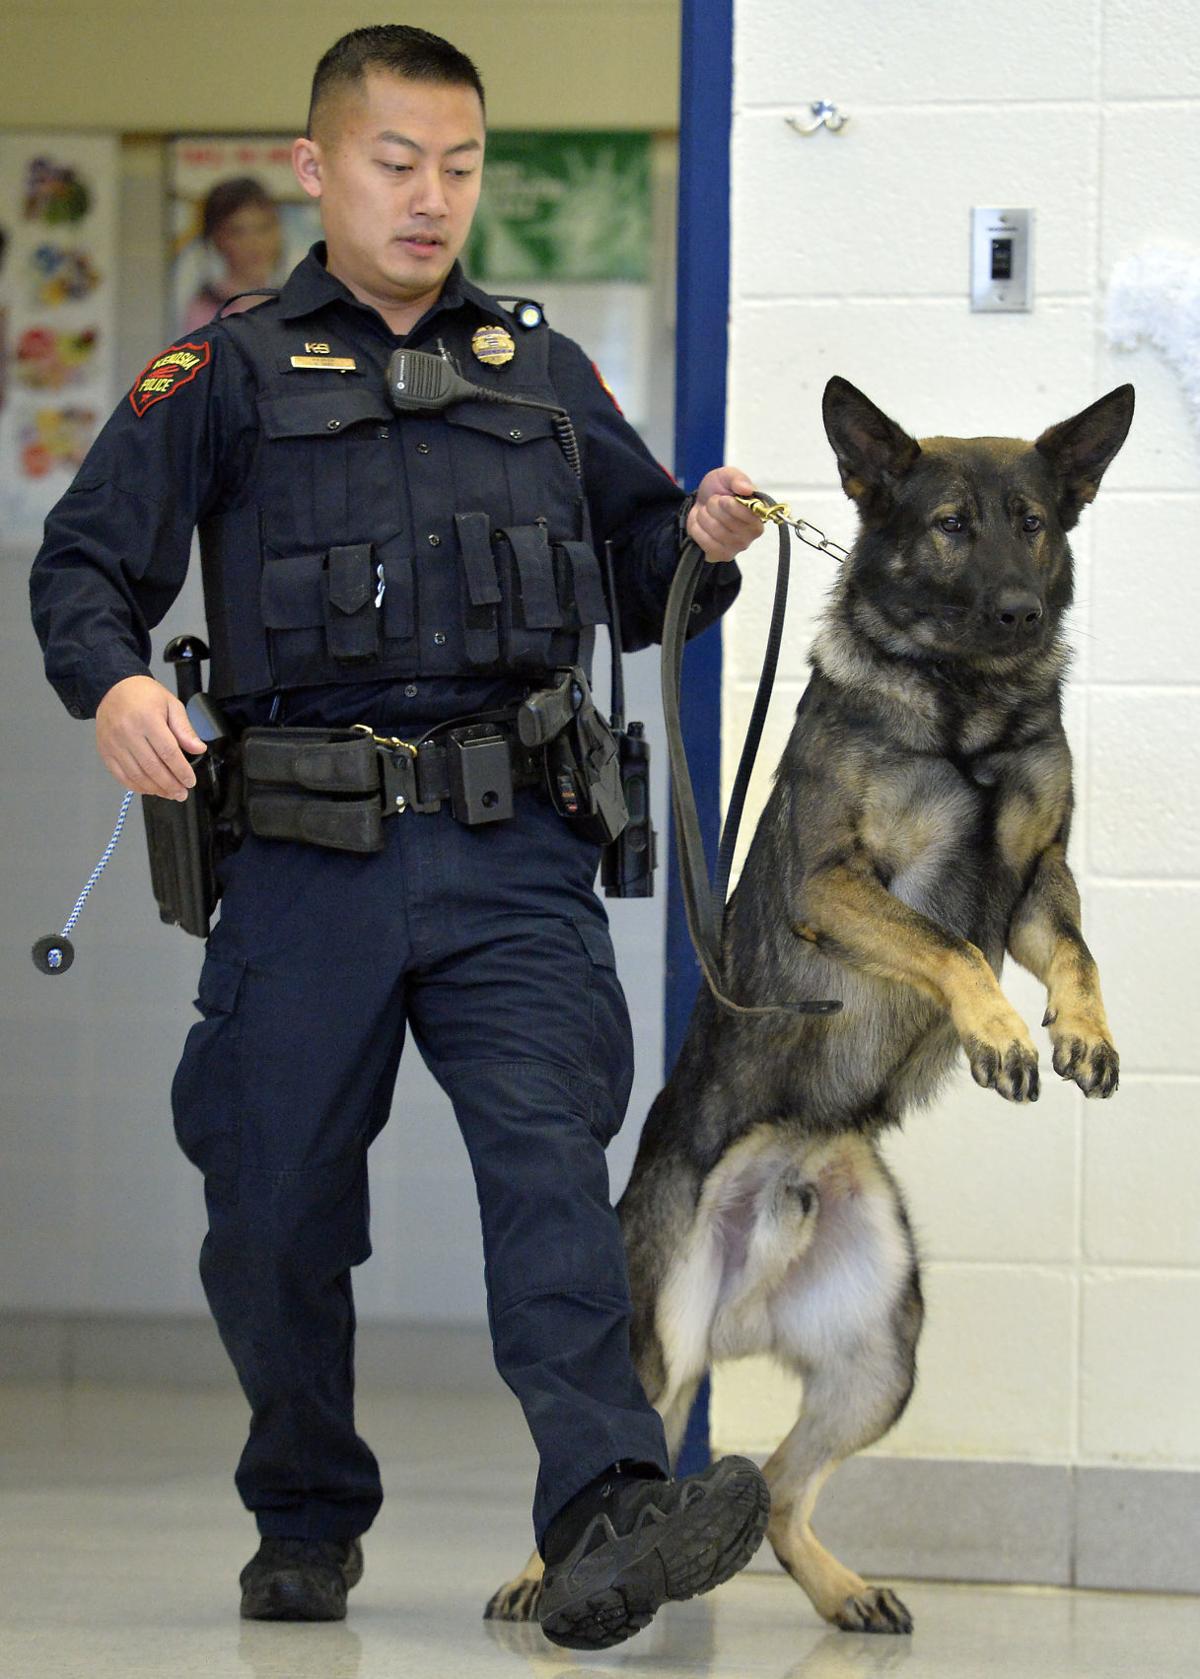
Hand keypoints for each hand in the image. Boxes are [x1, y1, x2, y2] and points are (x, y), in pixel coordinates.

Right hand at [95, 675, 205, 800]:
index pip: (168, 753)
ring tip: (169, 793)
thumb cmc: (144, 695)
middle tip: (182, 793)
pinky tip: (150, 789)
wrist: (113, 688)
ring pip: (137, 775)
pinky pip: (121, 776)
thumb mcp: (171, 704)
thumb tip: (198, 749)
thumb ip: (185, 729)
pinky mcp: (105, 751)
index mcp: (147, 719)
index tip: (190, 781)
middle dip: (170, 785)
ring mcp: (114, 744)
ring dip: (155, 789)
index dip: (181, 771)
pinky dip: (136, 786)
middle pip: (153, 767)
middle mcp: (128, 732)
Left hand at [687, 467, 768, 563]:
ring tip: (708, 512)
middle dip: (714, 507)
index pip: (748, 513)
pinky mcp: (723, 555)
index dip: (730, 504)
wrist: (701, 503)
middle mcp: (753, 532)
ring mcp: (738, 546)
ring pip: (715, 530)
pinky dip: (698, 529)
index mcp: (759, 512)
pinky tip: (702, 524)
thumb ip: (737, 478)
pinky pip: (705, 542)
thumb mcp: (727, 475)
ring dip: (704, 516)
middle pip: (728, 521)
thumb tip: (747, 489)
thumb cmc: (719, 490)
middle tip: (714, 503)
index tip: (724, 498)